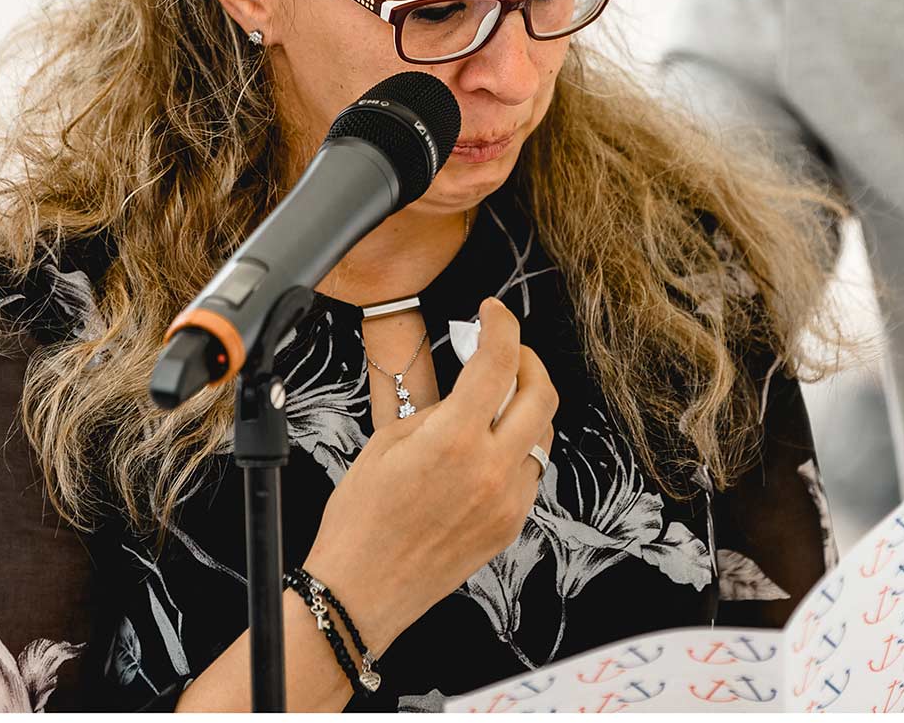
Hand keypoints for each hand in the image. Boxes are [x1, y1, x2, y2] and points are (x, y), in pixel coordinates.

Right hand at [302, 298, 557, 655]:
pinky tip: (489, 449)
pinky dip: (518, 451)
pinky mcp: (510, 526)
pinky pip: (530, 474)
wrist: (361, 591)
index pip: (498, 363)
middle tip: (507, 353)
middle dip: (529, 362)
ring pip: (542, 437)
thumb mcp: (387, 443)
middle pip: (542, 396)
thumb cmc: (361, 520)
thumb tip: (462, 389)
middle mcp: (492, 470)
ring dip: (526, 408)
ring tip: (496, 402)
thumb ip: (434, 409)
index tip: (493, 312)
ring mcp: (507, 502)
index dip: (502, 325)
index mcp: (455, 441)